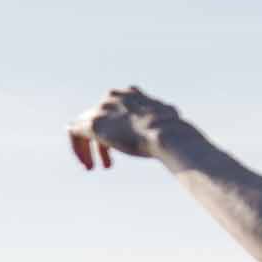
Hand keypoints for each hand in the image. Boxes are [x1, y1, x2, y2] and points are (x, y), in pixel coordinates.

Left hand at [68, 85, 185, 169]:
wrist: (166, 133)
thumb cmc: (175, 134)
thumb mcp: (174, 125)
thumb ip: (170, 126)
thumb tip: (186, 135)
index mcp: (132, 95)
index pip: (116, 108)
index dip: (117, 129)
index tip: (121, 146)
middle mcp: (114, 97)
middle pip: (99, 117)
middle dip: (102, 141)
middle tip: (107, 163)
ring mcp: (102, 109)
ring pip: (84, 125)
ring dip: (89, 148)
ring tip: (93, 167)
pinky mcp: (93, 124)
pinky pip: (74, 133)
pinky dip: (78, 150)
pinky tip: (87, 165)